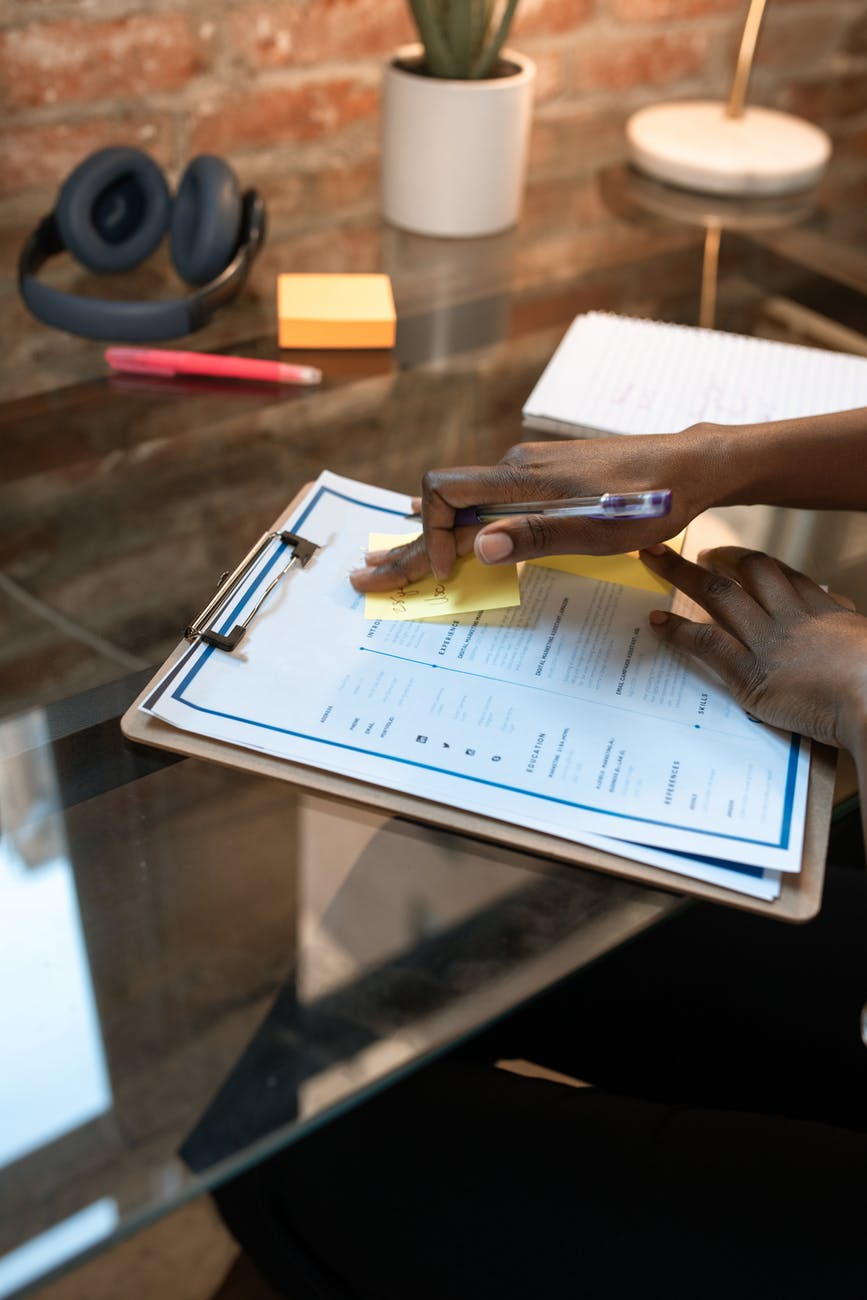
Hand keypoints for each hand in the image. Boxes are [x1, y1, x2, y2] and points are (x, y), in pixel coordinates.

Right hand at [350, 427, 723, 592]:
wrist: (692, 465)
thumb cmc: (653, 499)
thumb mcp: (599, 529)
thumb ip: (537, 535)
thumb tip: (477, 547)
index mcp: (523, 478)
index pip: (447, 495)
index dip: (434, 537)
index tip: (447, 575)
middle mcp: (517, 468)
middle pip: (444, 502)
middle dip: (408, 543)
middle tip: (367, 576)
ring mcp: (530, 470)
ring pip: (464, 501)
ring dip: (430, 535)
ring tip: (396, 560)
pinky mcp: (545, 477)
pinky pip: (487, 498)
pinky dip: (459, 521)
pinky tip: (448, 527)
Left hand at [639, 543, 866, 750]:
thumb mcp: (865, 641)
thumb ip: (847, 626)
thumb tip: (841, 610)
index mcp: (823, 613)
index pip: (784, 577)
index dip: (754, 564)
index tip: (733, 557)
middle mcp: (791, 618)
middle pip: (748, 573)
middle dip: (718, 557)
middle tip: (694, 551)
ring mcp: (768, 641)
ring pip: (719, 596)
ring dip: (684, 575)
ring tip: (657, 561)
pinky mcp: (749, 672)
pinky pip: (706, 642)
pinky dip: (678, 630)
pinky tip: (657, 622)